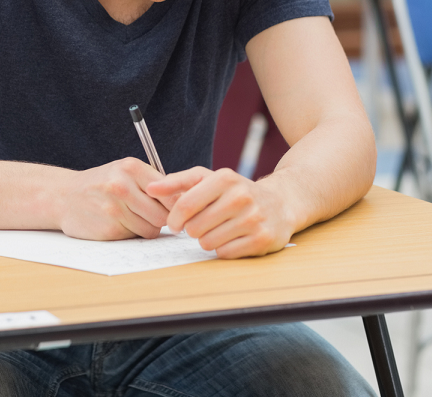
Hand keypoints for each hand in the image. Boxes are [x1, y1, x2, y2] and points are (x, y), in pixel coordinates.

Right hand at [57, 158, 169, 240]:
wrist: (64, 197)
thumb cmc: (101, 184)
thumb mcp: (124, 172)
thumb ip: (152, 183)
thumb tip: (185, 201)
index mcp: (131, 168)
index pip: (170, 192)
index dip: (176, 205)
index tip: (175, 209)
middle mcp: (122, 186)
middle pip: (164, 214)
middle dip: (163, 219)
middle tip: (153, 216)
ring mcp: (115, 208)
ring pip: (152, 228)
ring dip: (147, 227)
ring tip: (133, 217)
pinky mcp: (109, 228)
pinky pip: (136, 237)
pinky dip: (133, 234)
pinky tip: (121, 223)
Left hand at [147, 167, 294, 257]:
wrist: (280, 203)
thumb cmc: (235, 192)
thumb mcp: (208, 179)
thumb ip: (177, 182)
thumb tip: (150, 189)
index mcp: (225, 178)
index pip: (185, 204)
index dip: (174, 219)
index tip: (174, 224)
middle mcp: (242, 196)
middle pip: (195, 227)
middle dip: (193, 230)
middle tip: (203, 225)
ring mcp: (254, 218)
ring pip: (208, 243)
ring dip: (208, 240)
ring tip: (218, 230)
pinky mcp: (262, 239)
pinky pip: (225, 253)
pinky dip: (223, 249)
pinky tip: (232, 238)